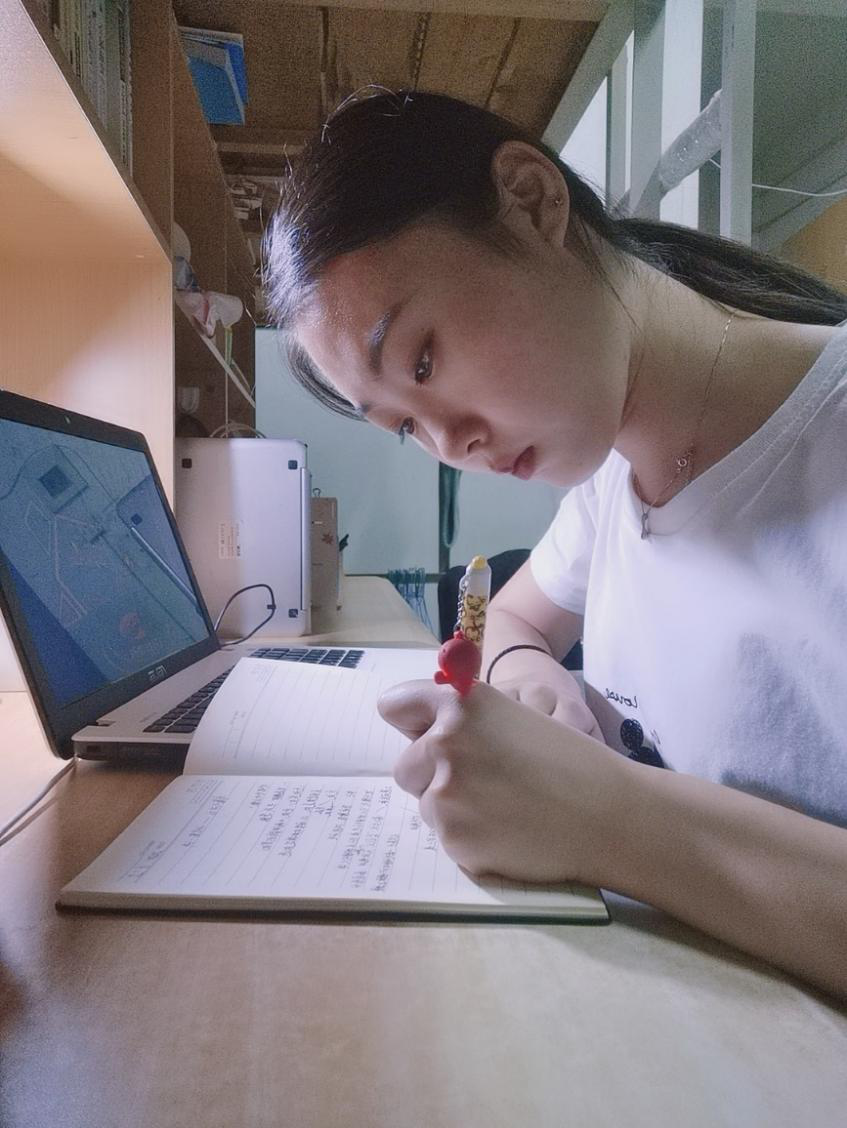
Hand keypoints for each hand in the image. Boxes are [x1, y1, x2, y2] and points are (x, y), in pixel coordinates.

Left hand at [378, 679, 628, 883]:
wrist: (608, 814)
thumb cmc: (569, 761)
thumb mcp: (514, 715)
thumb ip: (464, 718)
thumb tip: (424, 734)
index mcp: (460, 703)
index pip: (395, 705)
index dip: (412, 722)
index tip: (426, 734)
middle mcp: (444, 743)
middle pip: (406, 766)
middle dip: (432, 775)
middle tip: (483, 782)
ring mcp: (445, 793)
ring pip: (428, 805)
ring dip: (454, 808)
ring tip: (506, 807)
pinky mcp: (453, 838)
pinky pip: (447, 837)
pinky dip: (471, 838)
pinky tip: (510, 830)